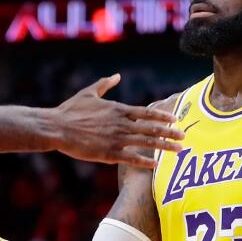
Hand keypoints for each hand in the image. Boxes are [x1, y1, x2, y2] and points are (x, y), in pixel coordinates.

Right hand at [50, 74, 182, 167]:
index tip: (176, 119)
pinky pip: (131, 158)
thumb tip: (116, 75)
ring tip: (178, 150)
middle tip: (184, 137)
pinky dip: (145, 162)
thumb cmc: (70, 110)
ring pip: (146, 143)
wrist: (56, 128)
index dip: (163, 116)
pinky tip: (156, 165)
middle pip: (152, 128)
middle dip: (170, 133)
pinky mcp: (108, 154)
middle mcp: (121, 124)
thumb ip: (105, 85)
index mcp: (118, 109)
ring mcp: (116, 139)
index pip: (147, 112)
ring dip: (164, 147)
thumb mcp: (89, 93)